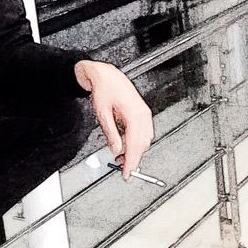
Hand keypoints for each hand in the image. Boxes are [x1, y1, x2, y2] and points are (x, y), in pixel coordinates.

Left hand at [75, 60, 153, 179]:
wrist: (106, 73)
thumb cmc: (104, 88)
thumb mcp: (102, 113)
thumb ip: (111, 133)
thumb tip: (116, 150)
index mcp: (135, 115)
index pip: (135, 146)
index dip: (131, 162)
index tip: (127, 173)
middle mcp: (143, 115)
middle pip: (142, 144)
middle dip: (133, 158)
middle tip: (121, 167)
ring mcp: (145, 113)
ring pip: (144, 139)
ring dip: (134, 150)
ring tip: (121, 156)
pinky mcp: (142, 111)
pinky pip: (143, 132)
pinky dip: (136, 141)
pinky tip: (126, 144)